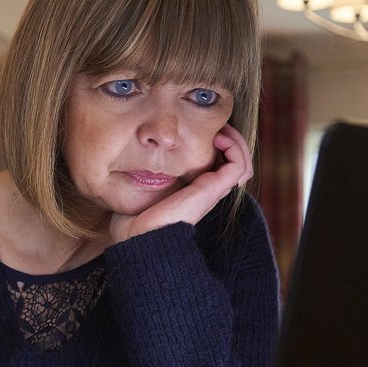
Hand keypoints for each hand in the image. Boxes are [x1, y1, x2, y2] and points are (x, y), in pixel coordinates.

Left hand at [109, 124, 252, 242]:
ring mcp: (211, 190)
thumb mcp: (137, 191)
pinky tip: (216, 138)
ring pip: (240, 162)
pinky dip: (234, 148)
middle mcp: (205, 190)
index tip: (196, 128)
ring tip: (219, 130)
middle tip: (212, 125)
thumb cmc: (132, 222)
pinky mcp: (213, 189)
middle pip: (232, 161)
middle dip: (227, 137)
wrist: (138, 239)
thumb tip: (127, 164)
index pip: (214, 164)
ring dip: (235, 141)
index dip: (211, 143)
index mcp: (190, 190)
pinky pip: (238, 166)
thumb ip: (139, 178)